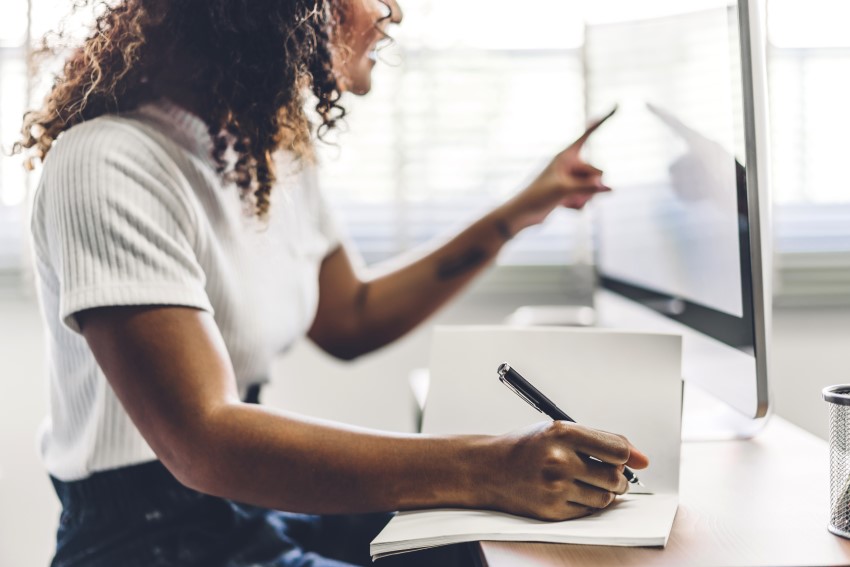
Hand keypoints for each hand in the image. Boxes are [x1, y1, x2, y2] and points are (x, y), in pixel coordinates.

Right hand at [479, 420, 648, 520]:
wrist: (489, 468)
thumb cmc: (528, 446)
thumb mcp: (560, 430)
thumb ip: (602, 440)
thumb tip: (643, 459)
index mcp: (562, 433)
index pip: (617, 449)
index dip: (627, 456)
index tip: (625, 459)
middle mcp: (559, 459)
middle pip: (615, 476)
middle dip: (618, 477)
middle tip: (607, 473)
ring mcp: (555, 487)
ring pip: (605, 497)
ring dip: (604, 491)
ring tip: (586, 481)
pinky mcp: (552, 510)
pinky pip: (589, 511)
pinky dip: (587, 503)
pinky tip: (572, 492)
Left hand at [504, 107, 616, 233]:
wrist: (523, 213)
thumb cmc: (538, 196)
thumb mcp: (564, 190)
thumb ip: (588, 188)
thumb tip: (609, 188)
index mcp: (566, 155)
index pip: (588, 134)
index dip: (602, 121)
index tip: (616, 105)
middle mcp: (570, 164)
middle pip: (598, 171)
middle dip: (591, 185)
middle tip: (572, 192)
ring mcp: (572, 178)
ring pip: (594, 187)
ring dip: (583, 198)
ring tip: (565, 202)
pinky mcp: (570, 192)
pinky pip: (587, 198)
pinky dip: (578, 205)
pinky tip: (563, 208)